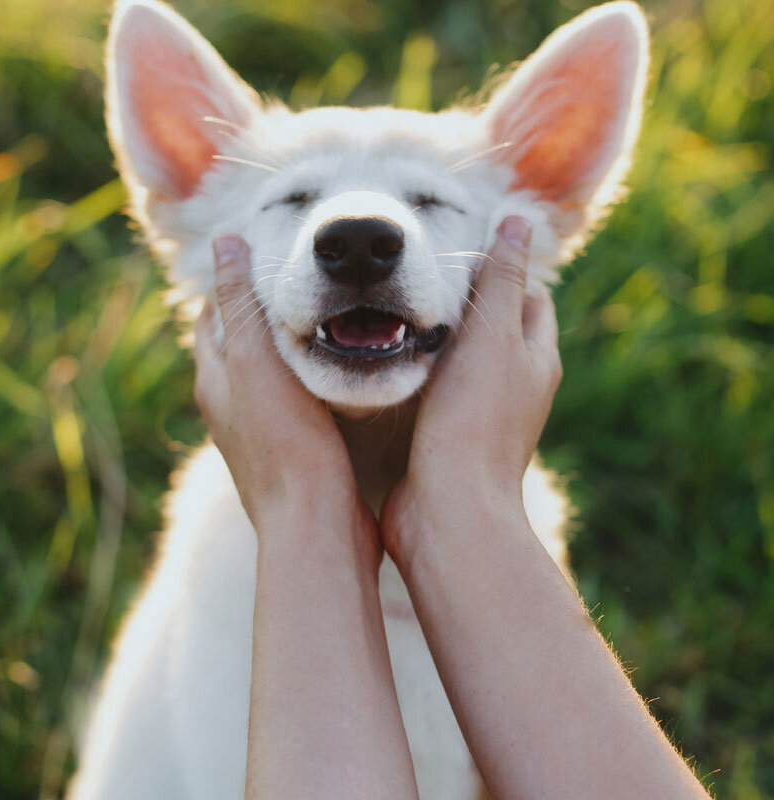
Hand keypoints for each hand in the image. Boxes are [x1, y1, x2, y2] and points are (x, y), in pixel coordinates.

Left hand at [194, 235, 378, 563]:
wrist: (314, 524)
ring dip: (286, 347)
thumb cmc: (286, 442)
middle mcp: (229, 407)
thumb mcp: (257, 361)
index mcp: (215, 381)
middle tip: (299, 282)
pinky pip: (293, 401)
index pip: (213, 317)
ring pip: (267, 374)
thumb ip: (242, 304)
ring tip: (323, 320)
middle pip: (238, 345)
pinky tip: (338, 374)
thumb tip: (225, 243)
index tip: (264, 257)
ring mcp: (259, 433)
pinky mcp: (292, 452)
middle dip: (259, 313)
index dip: (231, 284)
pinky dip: (307, 378)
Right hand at [381, 216, 561, 562]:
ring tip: (397, 313)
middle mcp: (517, 388)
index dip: (504, 271)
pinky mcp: (448, 439)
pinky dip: (419, 373)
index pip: (530, 299)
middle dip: (468, 303)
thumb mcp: (491, 335)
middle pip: (497, 330)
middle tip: (422, 277)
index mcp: (536, 359)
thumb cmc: (472, 417)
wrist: (447, 506)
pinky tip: (386, 362)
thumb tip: (517, 219)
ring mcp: (483, 416)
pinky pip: (438, 393)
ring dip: (439, 339)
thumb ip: (500, 278)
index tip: (463, 252)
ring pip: (464, 362)